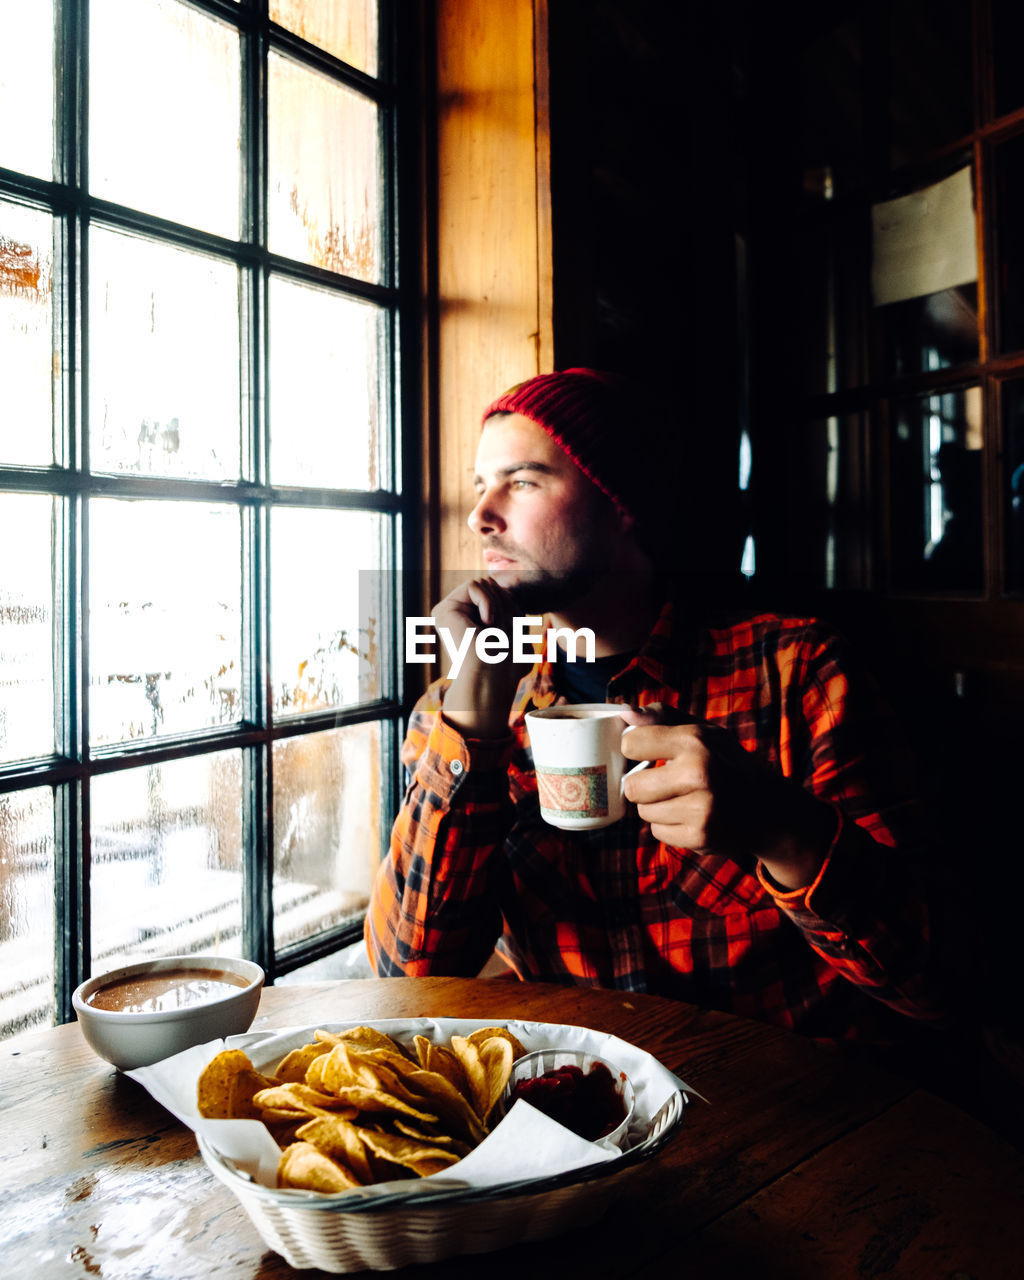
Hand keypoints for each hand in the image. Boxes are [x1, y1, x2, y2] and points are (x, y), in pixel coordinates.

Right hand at [433, 577, 524, 737]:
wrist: (493, 678)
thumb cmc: (509, 662)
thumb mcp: (514, 625)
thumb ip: (504, 601)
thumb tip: (489, 582)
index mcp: (474, 621)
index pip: (500, 593)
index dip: (514, 607)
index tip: (512, 633)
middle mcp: (459, 616)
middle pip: (492, 585)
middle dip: (506, 603)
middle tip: (503, 632)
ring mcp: (450, 613)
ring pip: (484, 582)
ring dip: (498, 605)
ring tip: (493, 629)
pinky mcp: (443, 610)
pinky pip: (474, 584)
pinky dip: (488, 601)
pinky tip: (487, 623)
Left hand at [619, 704, 836, 889]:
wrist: (770, 808)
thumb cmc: (727, 762)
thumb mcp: (704, 730)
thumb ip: (662, 717)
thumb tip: (624, 712)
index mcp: (696, 741)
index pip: (630, 743)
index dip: (634, 749)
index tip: (645, 752)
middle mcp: (699, 773)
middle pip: (631, 786)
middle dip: (642, 784)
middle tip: (663, 781)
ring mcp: (700, 809)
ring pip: (643, 811)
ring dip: (656, 806)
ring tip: (682, 798)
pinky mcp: (700, 837)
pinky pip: (658, 832)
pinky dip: (668, 826)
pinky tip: (690, 816)